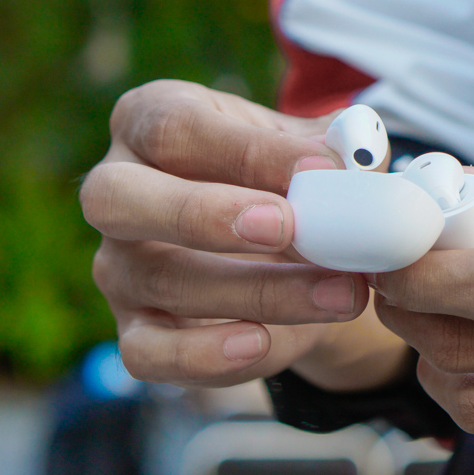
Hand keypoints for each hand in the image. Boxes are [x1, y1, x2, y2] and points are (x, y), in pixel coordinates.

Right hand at [81, 80, 406, 389]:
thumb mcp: (312, 151)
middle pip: (117, 196)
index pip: (176, 126)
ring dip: (256, 291)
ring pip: (157, 279)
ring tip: (340, 293)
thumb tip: (358, 160)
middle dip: (205, 214)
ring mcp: (117, 264)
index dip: (248, 150)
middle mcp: (115, 188)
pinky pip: (148, 353)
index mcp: (152, 119)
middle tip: (288, 227)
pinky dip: (206, 354)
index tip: (322, 169)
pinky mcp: (134, 330)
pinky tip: (264, 341)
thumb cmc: (286, 179)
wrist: (288, 250)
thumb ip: (338, 150)